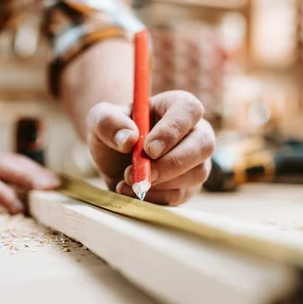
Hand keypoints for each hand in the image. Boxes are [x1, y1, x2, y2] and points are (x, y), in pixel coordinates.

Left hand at [87, 91, 214, 205]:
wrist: (114, 156)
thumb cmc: (113, 131)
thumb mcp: (100, 118)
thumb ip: (108, 122)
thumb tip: (129, 139)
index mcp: (178, 106)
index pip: (189, 111)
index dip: (172, 130)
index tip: (149, 149)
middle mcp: (195, 131)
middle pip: (203, 144)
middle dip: (172, 163)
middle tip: (140, 174)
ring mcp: (196, 161)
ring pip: (196, 173)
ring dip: (161, 183)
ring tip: (126, 180)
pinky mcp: (188, 186)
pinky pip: (180, 195)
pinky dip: (154, 197)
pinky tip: (130, 191)